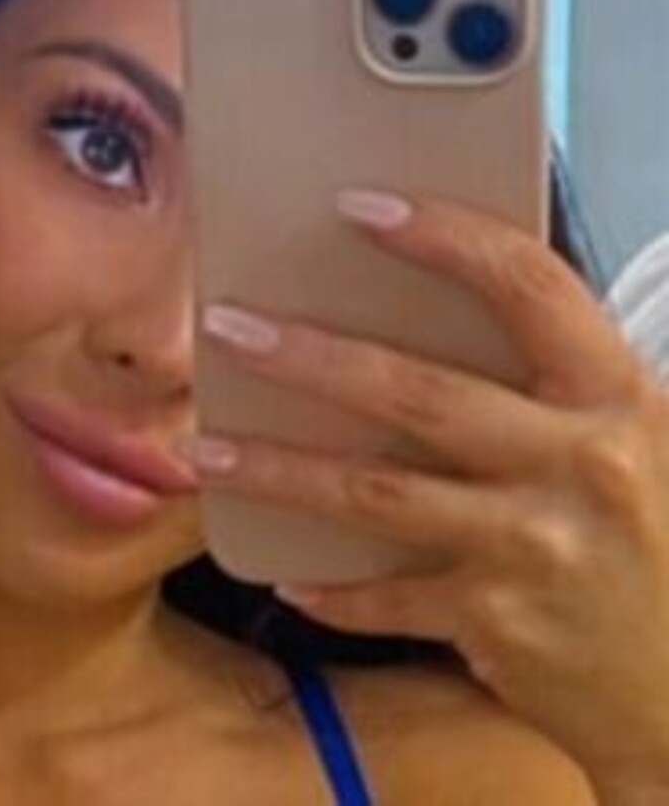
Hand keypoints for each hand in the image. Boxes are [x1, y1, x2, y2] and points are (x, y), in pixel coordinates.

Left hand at [178, 189, 668, 796]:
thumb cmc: (656, 532)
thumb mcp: (633, 435)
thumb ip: (553, 379)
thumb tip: (436, 304)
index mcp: (614, 396)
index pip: (528, 289)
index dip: (444, 240)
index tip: (360, 207)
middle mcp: (576, 465)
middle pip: (418, 394)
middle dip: (309, 357)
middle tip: (226, 325)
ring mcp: (531, 548)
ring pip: (374, 496)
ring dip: (279, 471)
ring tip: (206, 451)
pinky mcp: (494, 621)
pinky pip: (386, 598)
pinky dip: (330, 589)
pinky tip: (283, 573)